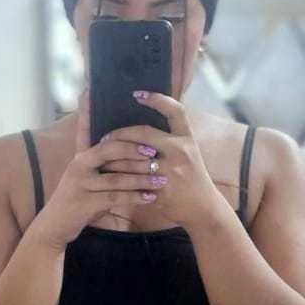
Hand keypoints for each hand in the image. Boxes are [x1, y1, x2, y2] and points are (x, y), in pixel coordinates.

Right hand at [31, 86, 176, 249]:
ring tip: (161, 179)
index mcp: (81, 157)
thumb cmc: (76, 202)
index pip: (87, 130)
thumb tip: (128, 156)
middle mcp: (78, 166)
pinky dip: (134, 197)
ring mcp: (80, 183)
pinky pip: (115, 197)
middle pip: (108, 150)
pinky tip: (149, 197)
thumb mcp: (87, 180)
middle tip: (155, 151)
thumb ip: (103, 167)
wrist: (53, 226)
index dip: (91, 113)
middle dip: (133, 149)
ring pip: (116, 177)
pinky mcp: (84, 202)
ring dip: (141, 178)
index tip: (101, 100)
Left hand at [98, 90, 221, 230]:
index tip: (137, 94)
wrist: (203, 209)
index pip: (175, 111)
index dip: (157, 99)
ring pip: (133, 159)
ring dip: (114, 157)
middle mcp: (181, 151)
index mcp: (187, 139)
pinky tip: (108, 175)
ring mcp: (171, 170)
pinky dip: (119, 176)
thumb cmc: (193, 179)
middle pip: (144, 133)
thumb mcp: (189, 154)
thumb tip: (144, 128)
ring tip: (101, 154)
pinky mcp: (161, 189)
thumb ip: (171, 140)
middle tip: (106, 137)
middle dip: (121, 134)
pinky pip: (134, 179)